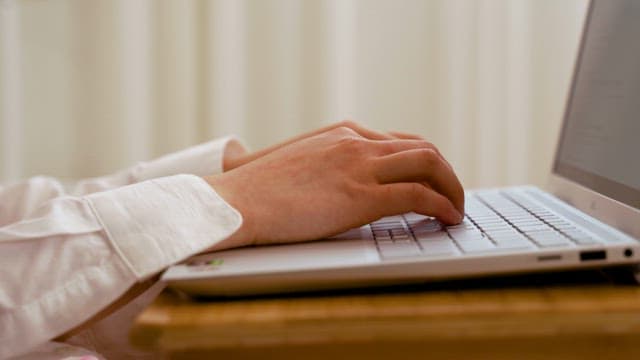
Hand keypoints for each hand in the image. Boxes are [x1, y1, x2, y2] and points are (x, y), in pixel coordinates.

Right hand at [205, 124, 463, 250]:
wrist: (236, 200)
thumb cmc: (258, 191)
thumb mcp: (299, 165)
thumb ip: (325, 166)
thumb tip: (335, 185)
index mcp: (343, 133)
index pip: (400, 140)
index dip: (423, 162)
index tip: (431, 181)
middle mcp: (357, 142)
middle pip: (422, 148)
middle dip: (445, 172)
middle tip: (452, 195)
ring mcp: (360, 166)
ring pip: (429, 164)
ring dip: (451, 187)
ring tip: (456, 209)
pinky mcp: (360, 195)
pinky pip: (418, 195)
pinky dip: (441, 205)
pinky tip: (447, 218)